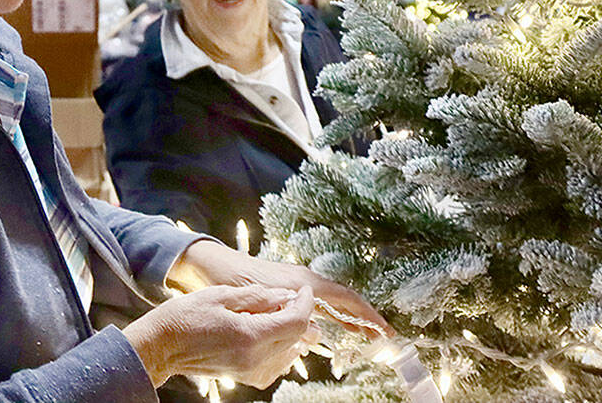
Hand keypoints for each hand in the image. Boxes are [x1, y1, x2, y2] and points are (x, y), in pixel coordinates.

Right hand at [123, 284, 318, 388]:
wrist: (161, 345)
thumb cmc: (186, 316)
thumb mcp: (222, 294)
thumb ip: (259, 296)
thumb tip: (286, 295)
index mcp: (250, 336)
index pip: (296, 322)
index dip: (305, 304)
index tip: (303, 291)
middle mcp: (254, 359)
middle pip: (295, 338)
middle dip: (297, 315)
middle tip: (286, 298)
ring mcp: (249, 371)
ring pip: (289, 353)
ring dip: (289, 332)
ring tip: (273, 314)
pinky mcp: (244, 377)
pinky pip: (275, 366)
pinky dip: (280, 349)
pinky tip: (267, 334)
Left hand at [167, 240, 393, 338]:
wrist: (216, 266)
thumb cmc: (237, 280)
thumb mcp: (264, 299)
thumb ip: (288, 312)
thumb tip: (312, 330)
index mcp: (305, 282)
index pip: (346, 298)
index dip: (367, 314)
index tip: (384, 328)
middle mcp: (307, 280)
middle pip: (344, 299)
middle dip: (364, 317)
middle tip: (382, 336)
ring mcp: (300, 282)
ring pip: (333, 301)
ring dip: (349, 317)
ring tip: (364, 334)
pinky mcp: (290, 287)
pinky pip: (319, 302)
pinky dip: (332, 314)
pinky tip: (332, 327)